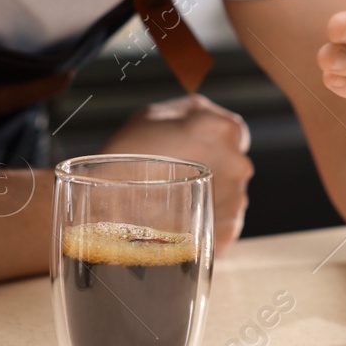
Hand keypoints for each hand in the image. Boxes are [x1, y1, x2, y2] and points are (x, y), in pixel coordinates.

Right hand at [101, 94, 253, 251]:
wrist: (107, 207)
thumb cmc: (127, 155)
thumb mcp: (158, 113)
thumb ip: (194, 114)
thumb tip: (206, 121)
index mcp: (223, 129)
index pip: (231, 132)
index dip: (210, 141)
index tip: (191, 151)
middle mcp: (238, 164)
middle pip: (232, 165)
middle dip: (213, 170)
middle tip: (177, 176)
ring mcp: (236, 201)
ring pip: (228, 196)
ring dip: (210, 198)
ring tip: (173, 201)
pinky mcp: (227, 232)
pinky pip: (221, 225)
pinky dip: (204, 225)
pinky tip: (178, 221)